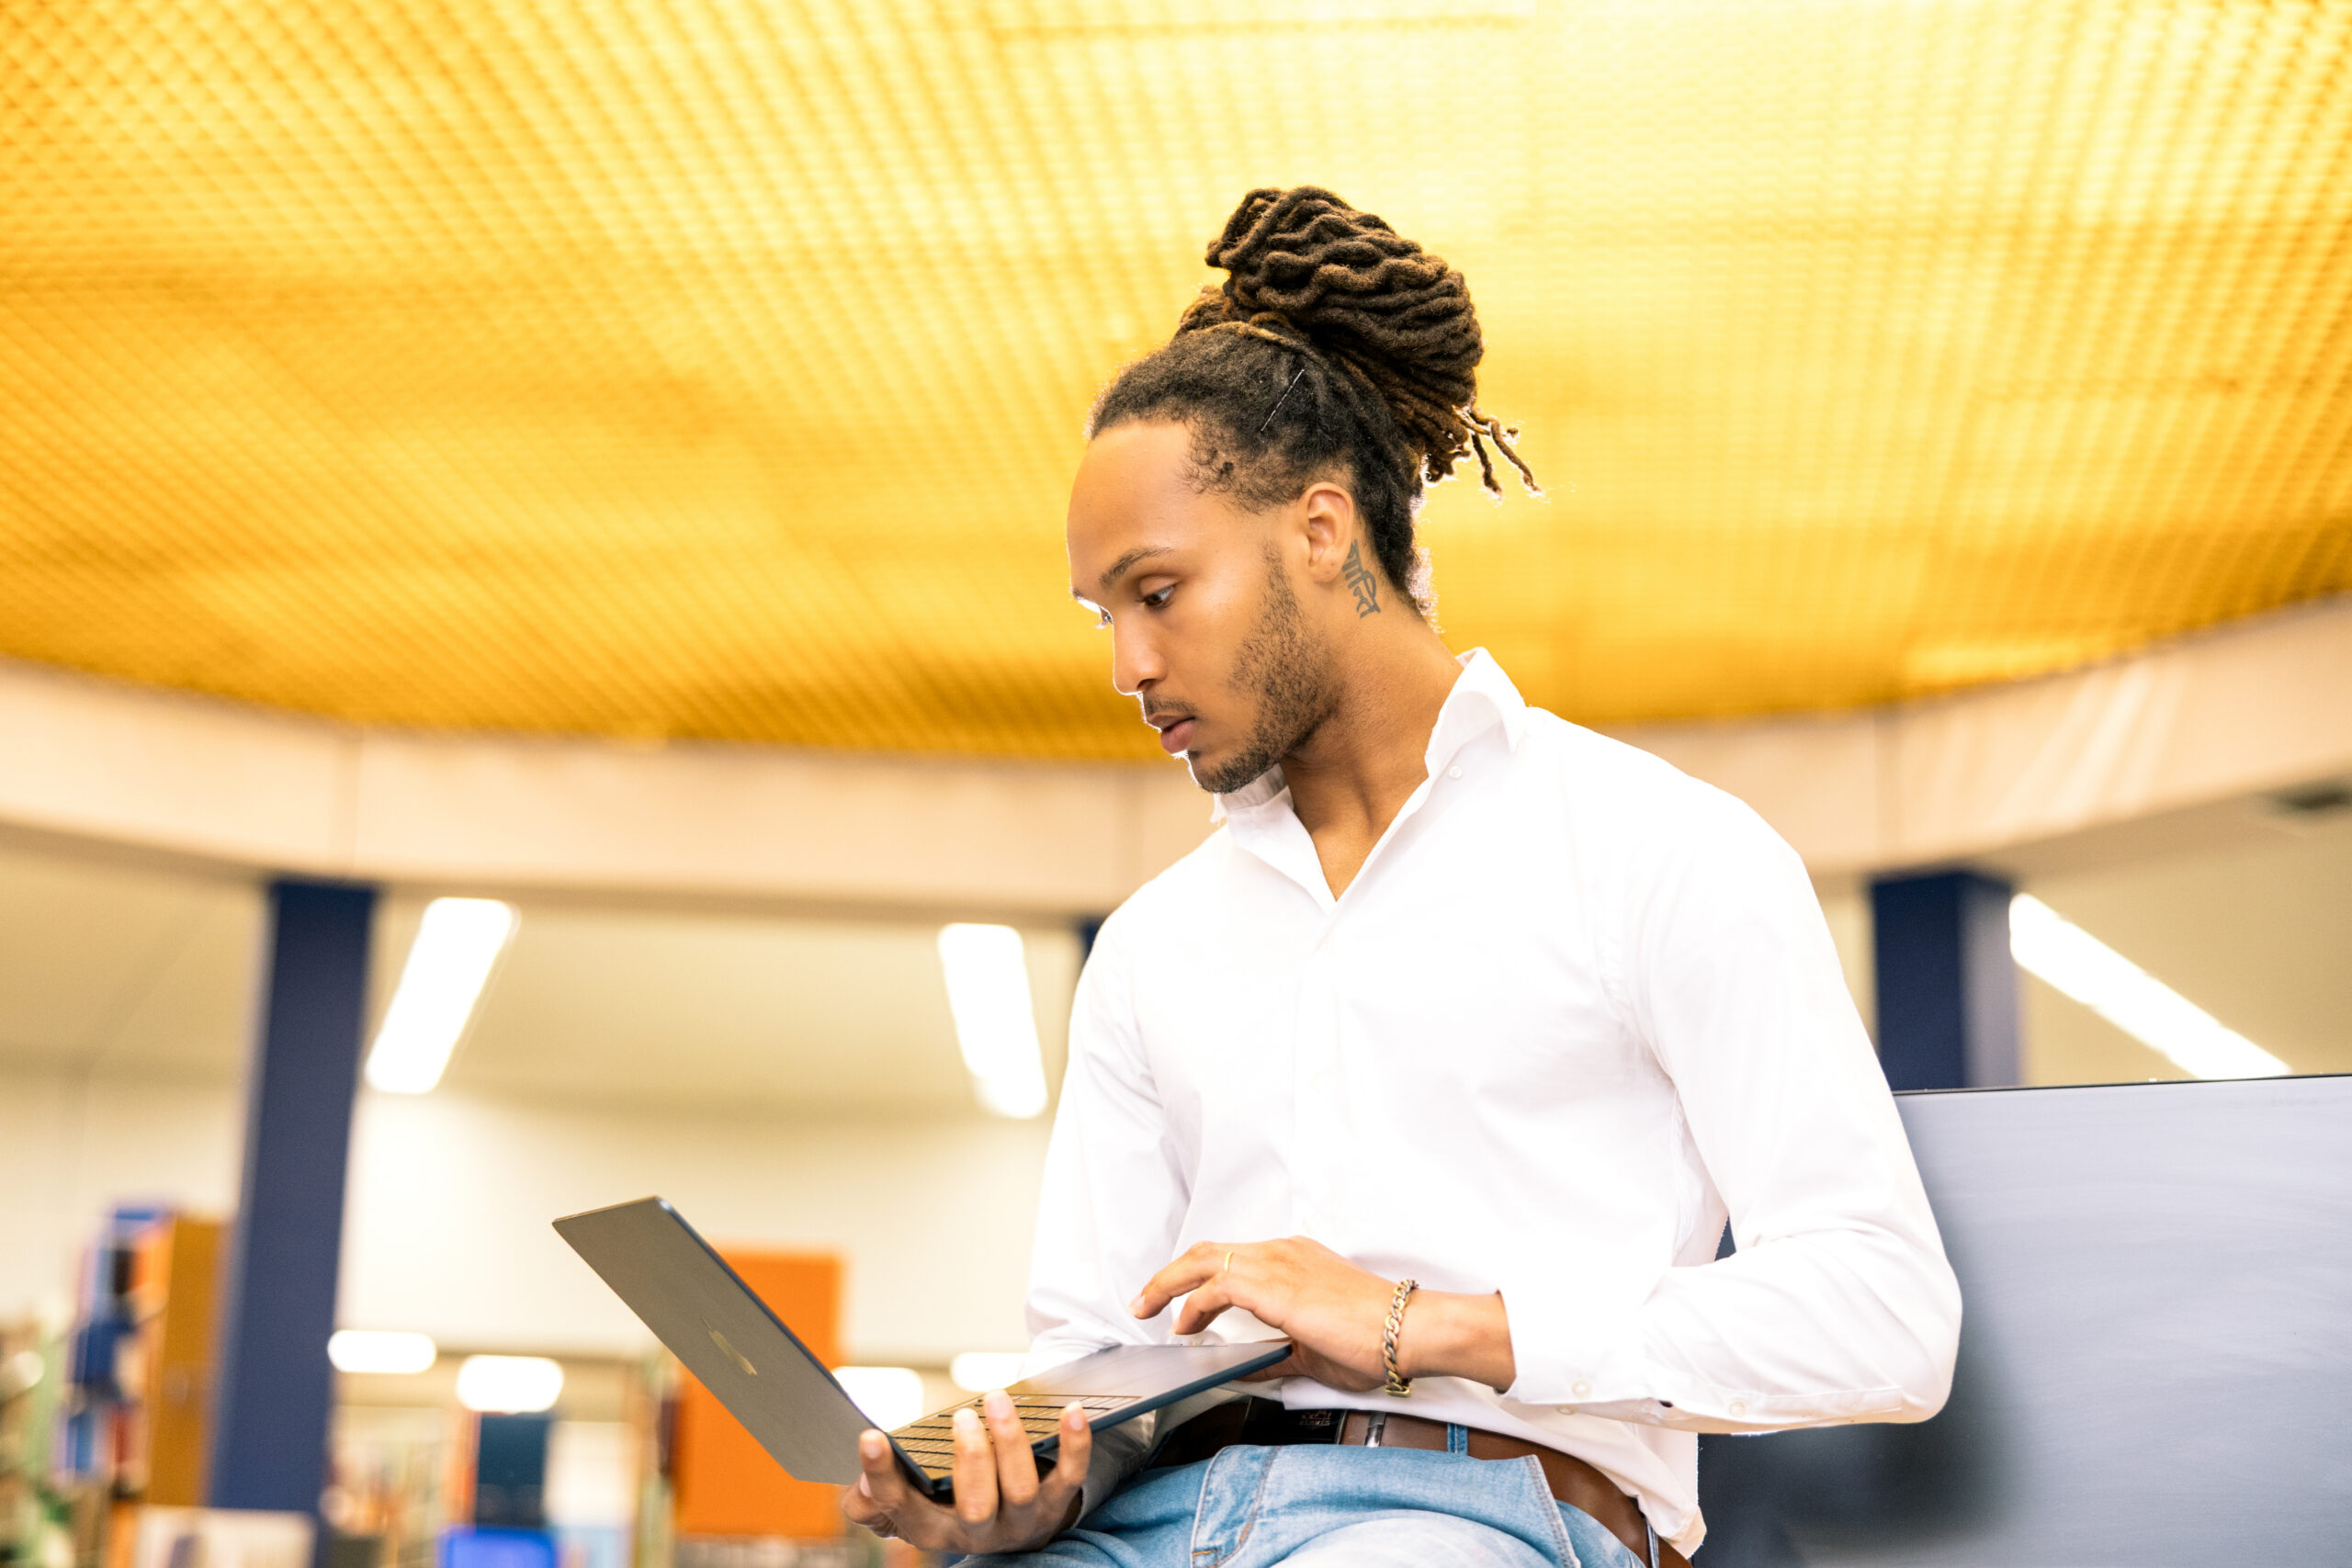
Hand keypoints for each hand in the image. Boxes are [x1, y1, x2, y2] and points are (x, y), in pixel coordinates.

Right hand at [838, 1390, 1088, 1552]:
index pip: (900, 1507)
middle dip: (970, 1459)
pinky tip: (1071, 1411)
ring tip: (996, 1400)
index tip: (871, 1436)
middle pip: (975, 1506)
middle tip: (959, 1416)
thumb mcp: (906, 1504)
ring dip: (1011, 1442)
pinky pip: (1070, 1477)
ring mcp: (1020, 1522)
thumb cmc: (945, 1502)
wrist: (1007, 1525)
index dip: (881, 1476)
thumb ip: (872, 1498)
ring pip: (1021, 1490)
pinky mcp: (1056, 1505)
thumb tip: (860, 1487)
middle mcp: (976, 1534)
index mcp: (930, 1530)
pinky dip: (1074, 1444)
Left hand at [1131, 1237, 1516, 1392]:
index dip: (1196, 1278)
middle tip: (1143, 1302)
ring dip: (1170, 1284)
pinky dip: (1193, 1304)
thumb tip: (1247, 1367)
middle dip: (1169, 1276)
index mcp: (1294, 1259)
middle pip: (1208, 1252)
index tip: (1178, 1303)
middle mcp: (1282, 1252)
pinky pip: (1216, 1287)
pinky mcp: (1273, 1285)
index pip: (1232, 1259)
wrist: (1407, 1330)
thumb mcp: (1313, 1351)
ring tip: (1147, 1309)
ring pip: (1204, 1261)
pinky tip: (1185, 1326)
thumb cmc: (1374, 1338)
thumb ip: (1276, 1355)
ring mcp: (1277, 1263)